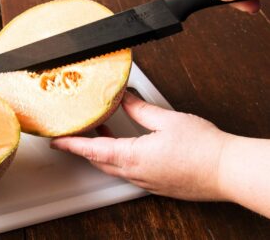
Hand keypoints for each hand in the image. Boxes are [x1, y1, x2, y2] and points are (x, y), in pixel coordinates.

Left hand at [51, 92, 227, 200]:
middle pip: (99, 160)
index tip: (56, 141)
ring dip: (103, 151)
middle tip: (79, 132)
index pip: (92, 150)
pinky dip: (120, 158)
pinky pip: (130, 171)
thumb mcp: (167, 120)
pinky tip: (127, 146)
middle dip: (85, 146)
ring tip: (102, 133)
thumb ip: (140, 108)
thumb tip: (125, 97)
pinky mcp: (157, 184)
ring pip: (114, 167)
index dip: (71, 144)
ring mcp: (147, 181)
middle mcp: (136, 173)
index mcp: (133, 157)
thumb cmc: (201, 148)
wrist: (226, 170)